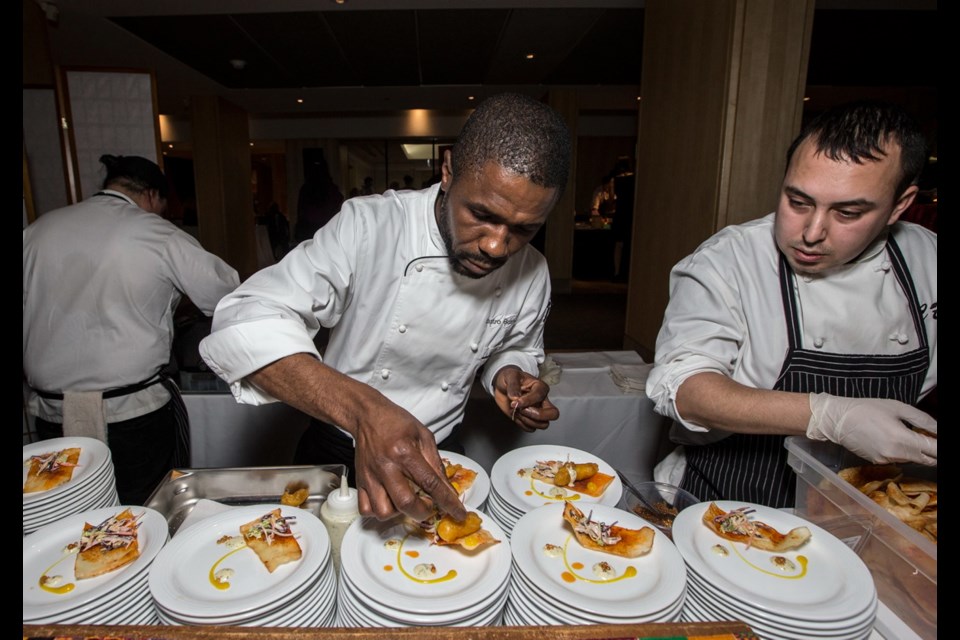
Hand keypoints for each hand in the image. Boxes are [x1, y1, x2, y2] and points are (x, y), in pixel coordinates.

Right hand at [352, 398, 465, 521]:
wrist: (367, 415)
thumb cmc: (396, 423)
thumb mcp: (424, 436)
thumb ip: (436, 464)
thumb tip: (447, 489)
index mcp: (405, 452)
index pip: (430, 483)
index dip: (447, 501)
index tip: (458, 513)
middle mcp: (386, 466)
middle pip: (406, 503)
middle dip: (423, 511)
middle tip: (429, 504)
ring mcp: (370, 476)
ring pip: (384, 512)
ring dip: (400, 513)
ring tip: (407, 500)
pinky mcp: (359, 481)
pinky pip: (366, 510)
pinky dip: (380, 512)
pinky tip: (389, 502)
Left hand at [493, 366, 559, 431]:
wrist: (503, 386)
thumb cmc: (510, 378)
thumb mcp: (510, 376)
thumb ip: (513, 386)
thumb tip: (515, 397)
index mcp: (540, 387)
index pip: (540, 396)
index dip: (527, 401)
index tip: (515, 402)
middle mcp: (542, 400)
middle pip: (552, 414)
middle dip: (537, 415)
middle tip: (521, 410)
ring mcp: (537, 411)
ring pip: (543, 424)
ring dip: (527, 421)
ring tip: (516, 411)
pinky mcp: (530, 419)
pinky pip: (531, 428)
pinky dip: (522, 424)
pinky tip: (515, 415)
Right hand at [806, 393, 936, 464]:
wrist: (837, 420)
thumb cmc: (867, 409)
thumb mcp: (897, 407)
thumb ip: (922, 420)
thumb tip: (938, 430)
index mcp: (903, 440)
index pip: (934, 450)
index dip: (940, 446)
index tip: (938, 440)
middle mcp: (897, 455)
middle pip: (927, 460)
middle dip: (933, 451)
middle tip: (928, 438)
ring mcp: (887, 460)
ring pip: (913, 459)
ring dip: (917, 450)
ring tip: (908, 434)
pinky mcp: (878, 462)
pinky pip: (899, 458)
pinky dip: (903, 451)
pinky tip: (893, 438)